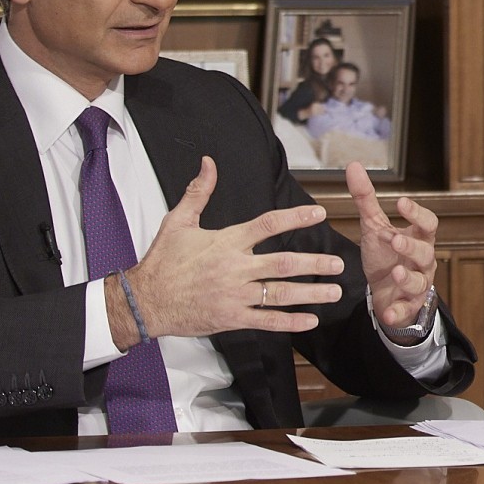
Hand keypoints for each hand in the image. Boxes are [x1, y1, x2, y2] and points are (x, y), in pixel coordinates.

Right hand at [112, 157, 338, 343]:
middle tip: (338, 263)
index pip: (267, 225)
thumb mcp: (178, 221)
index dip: (295, 218)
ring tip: (333, 291)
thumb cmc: (163, 260)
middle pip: (283, 263)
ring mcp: (234, 294)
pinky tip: (310, 319)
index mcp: (226, 241)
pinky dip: (289, 321)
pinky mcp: (231, 317)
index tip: (319, 214)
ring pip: (280, 293)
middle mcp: (235, 268)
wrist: (145, 300)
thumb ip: (199, 192)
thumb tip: (208, 163)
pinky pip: (266, 320)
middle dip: (314, 263)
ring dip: (310, 292)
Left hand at [346, 161, 438, 334]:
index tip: (400, 202)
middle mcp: (423, 260)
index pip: (427, 223)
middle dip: (412, 246)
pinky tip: (388, 313)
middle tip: (395, 239)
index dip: (417, 213)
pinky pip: (406, 310)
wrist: (385, 293)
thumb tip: (353, 164)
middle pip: (426, 252)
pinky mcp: (408, 306)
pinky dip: (398, 312)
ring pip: (420, 281)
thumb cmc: (385, 255)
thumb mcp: (374, 227)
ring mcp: (418, 285)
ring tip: (396, 272)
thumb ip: (365, 199)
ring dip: (409, 277)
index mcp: (418, 238)